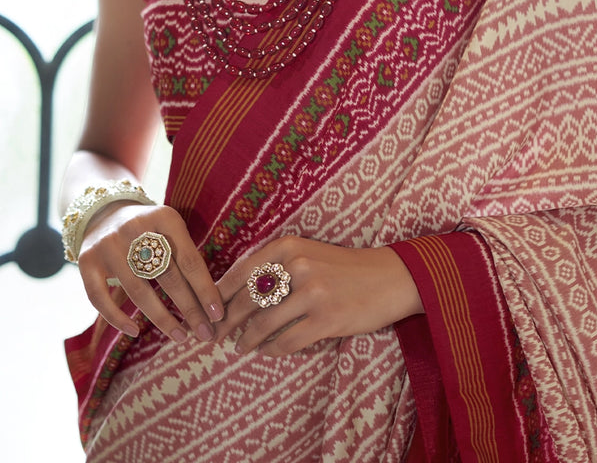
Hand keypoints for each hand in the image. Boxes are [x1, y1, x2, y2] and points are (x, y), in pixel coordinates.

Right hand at [77, 202, 223, 342]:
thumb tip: (212, 301)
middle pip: (168, 276)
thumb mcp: (170, 228)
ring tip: (180, 336)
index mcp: (164, 217)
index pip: (190, 260)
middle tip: (205, 333)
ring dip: (162, 318)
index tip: (218, 314)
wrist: (104, 212)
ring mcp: (109, 244)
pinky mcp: (86, 260)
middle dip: (190, 309)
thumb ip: (186, 255)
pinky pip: (100, 298)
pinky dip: (118, 318)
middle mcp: (135, 227)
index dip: (205, 290)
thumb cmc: (149, 229)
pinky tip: (135, 332)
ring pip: (138, 291)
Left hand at [214, 236, 422, 356]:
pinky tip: (269, 351)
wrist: (389, 277)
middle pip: (247, 300)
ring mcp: (313, 293)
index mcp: (289, 245)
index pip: (241, 272)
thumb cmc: (344, 266)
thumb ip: (276, 265)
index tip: (206, 310)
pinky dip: (273, 350)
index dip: (220, 295)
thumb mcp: (309, 252)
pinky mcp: (326, 319)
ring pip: (264, 324)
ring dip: (247, 339)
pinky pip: (287, 341)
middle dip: (226, 321)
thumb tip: (237, 291)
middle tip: (214, 334)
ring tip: (241, 346)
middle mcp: (298, 265)